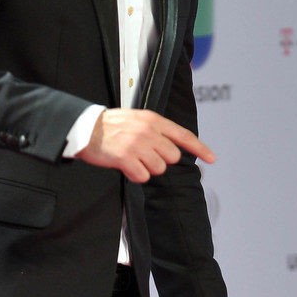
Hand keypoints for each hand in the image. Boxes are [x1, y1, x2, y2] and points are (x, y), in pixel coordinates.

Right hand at [77, 108, 214, 183]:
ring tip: (132, 159)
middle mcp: (148, 131)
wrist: (85, 128)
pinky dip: (135, 175)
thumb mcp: (136, 119)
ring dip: (146, 168)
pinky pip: (142, 176)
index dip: (200, 148)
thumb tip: (172, 147)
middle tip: (144, 155)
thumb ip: (156, 130)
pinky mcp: (126, 158)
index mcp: (153, 120)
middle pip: (172, 157)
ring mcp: (137, 144)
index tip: (212, 159)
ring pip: (159, 169)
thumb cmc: (110, 126)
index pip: (183, 135)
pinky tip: (125, 166)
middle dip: (161, 160)